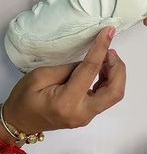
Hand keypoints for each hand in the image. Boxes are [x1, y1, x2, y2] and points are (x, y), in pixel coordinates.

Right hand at [3, 27, 125, 135]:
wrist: (21, 121)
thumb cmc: (25, 99)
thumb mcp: (41, 75)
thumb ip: (69, 68)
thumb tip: (90, 60)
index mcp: (66, 101)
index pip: (90, 70)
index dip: (101, 49)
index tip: (108, 32)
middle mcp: (81, 112)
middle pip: (115, 91)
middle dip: (118, 68)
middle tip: (110, 52)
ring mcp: (87, 117)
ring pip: (114, 95)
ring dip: (115, 74)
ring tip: (105, 58)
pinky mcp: (88, 115)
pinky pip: (106, 97)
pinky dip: (109, 81)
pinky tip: (101, 69)